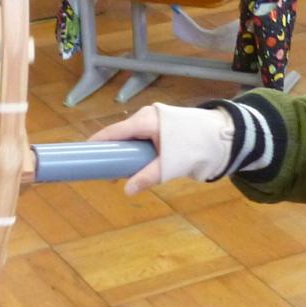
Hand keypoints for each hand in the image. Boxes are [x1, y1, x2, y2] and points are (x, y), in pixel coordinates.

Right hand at [89, 104, 233, 195]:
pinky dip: (137, 148)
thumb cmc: (195, 147)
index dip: (97, 143)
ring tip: (119, 171)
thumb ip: (147, 176)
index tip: (82, 154)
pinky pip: (142, 136)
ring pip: (132, 136)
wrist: (223, 136)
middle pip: (121, 134)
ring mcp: (155, 118)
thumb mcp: (169, 164)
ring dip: (126, 152)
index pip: (114, 131)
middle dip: (111, 151)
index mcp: (146, 120)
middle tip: (102, 170)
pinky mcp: (163, 124)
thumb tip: (127, 191)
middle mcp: (147, 115)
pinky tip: (136, 162)